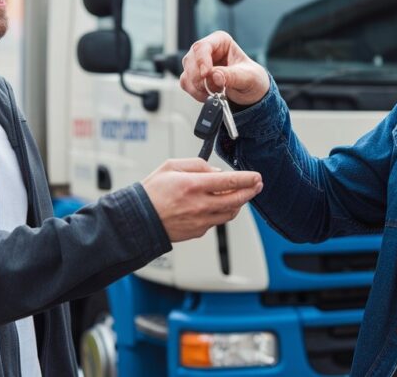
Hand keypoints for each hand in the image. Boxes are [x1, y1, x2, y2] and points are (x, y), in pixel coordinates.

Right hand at [141, 158, 262, 242]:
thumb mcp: (171, 166)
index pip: (230, 181)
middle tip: (257, 185)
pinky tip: (220, 205)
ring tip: (240, 195)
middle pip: (236, 200)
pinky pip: (217, 221)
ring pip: (230, 213)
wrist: (139, 220)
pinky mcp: (198, 231)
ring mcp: (200, 221)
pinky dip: (222, 212)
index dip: (247, 178)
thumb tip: (216, 171)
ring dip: (239, 203)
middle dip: (250, 191)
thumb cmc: (151, 193)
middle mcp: (199, 205)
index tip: (256, 176)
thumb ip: (197, 165)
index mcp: (193, 186)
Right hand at [180, 31, 269, 106]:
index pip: (203, 46)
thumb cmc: (251, 78)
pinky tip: (208, 95)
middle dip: (200, 78)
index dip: (202, 61)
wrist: (250, 93)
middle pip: (191, 60)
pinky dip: (195, 92)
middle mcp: (207, 50)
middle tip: (214, 89)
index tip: (206, 75)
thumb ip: (232, 75)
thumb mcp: (248, 77)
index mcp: (221, 41)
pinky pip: (186, 84)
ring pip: (187, 73)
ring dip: (198, 87)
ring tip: (216, 92)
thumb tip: (215, 76)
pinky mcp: (193, 77)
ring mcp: (198, 64)